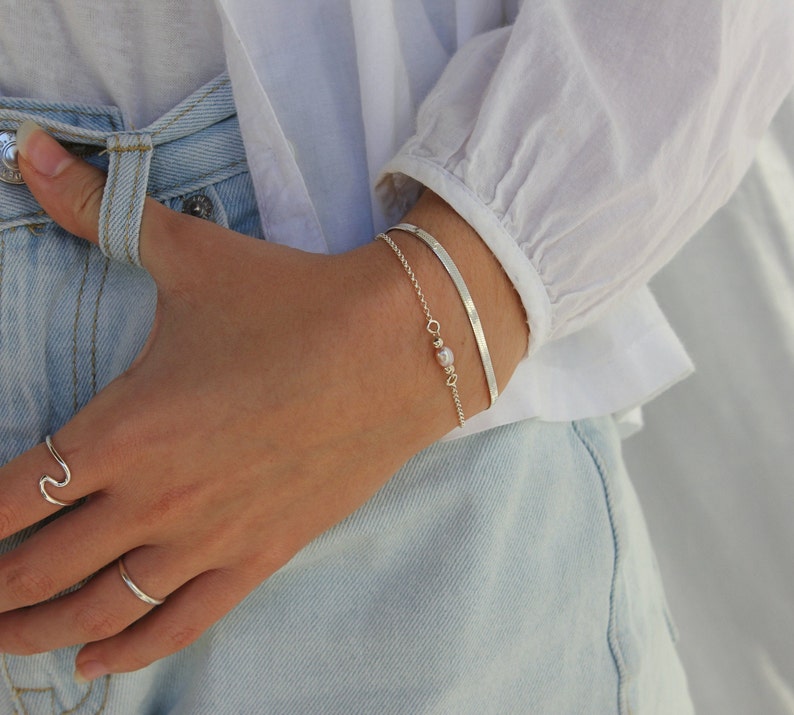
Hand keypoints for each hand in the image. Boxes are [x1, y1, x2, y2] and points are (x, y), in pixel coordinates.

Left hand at [0, 125, 525, 680]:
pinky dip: (126, 651)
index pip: (4, 498)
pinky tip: (91, 661)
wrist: (399, 346)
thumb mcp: (189, 256)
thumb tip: (28, 147)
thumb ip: (96, 209)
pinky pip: (180, 623)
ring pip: (98, 612)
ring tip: (5, 642)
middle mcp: (156, 500)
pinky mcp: (261, 555)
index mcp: (123, 430)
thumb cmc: (293, 302)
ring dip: (36, 634)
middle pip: (35, 571)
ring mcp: (210, 539)